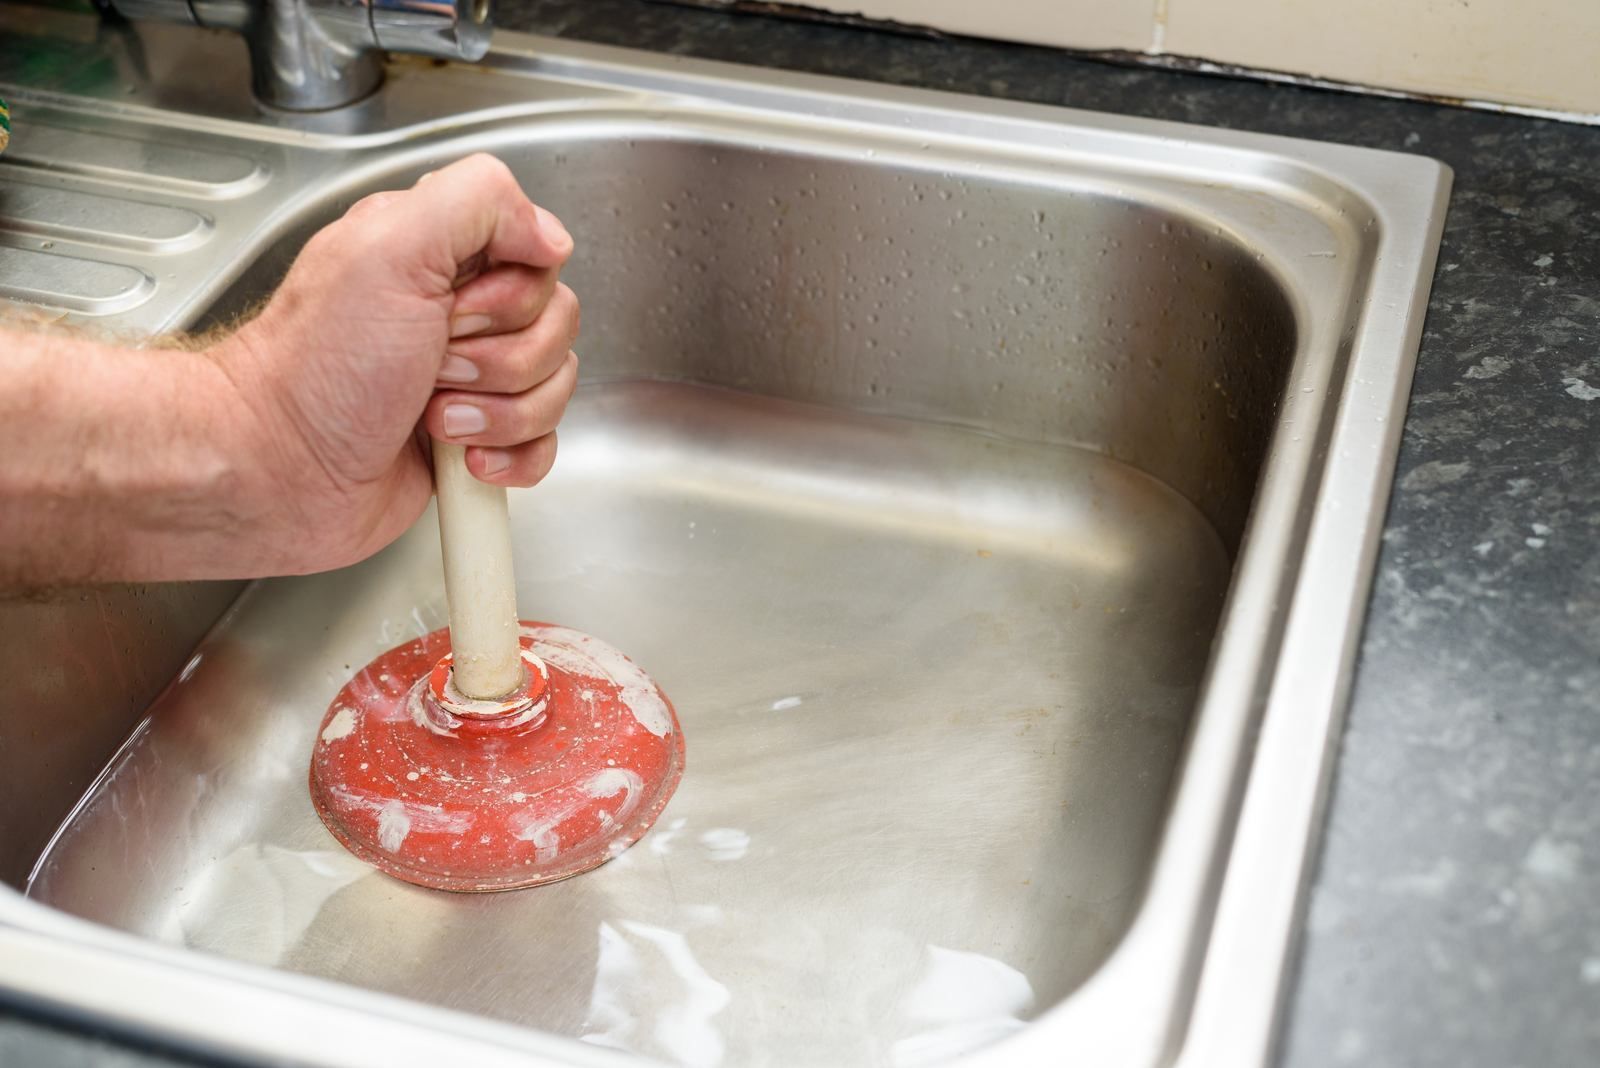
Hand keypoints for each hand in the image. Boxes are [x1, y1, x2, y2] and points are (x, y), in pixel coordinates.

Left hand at [212, 153, 579, 573]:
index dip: (512, 292)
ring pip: (554, 387)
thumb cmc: (314, 372)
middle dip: (503, 359)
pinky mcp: (477, 439)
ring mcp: (471, 380)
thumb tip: (549, 233)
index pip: (539, 254)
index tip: (452, 309)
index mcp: (438, 253)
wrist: (278, 472)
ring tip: (433, 416)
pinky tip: (460, 455)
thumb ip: (478, 202)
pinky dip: (511, 457)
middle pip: (556, 325)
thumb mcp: (388, 248)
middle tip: (433, 365)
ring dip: (500, 412)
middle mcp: (456, 311)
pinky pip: (543, 445)